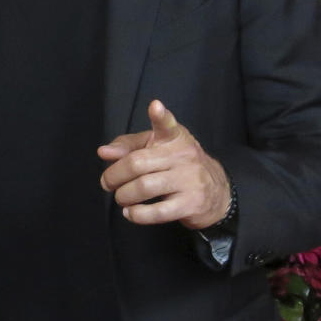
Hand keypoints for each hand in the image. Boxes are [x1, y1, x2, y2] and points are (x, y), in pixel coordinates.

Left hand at [97, 99, 230, 230]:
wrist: (216, 191)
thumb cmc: (176, 166)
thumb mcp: (155, 148)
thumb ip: (128, 146)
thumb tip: (104, 152)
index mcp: (173, 138)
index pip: (167, 124)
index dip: (160, 116)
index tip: (155, 107)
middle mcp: (183, 156)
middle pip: (137, 163)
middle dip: (114, 176)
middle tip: (107, 183)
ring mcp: (189, 180)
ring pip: (144, 187)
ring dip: (123, 196)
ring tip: (121, 198)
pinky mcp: (190, 203)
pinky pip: (157, 212)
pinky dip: (137, 214)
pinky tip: (130, 212)